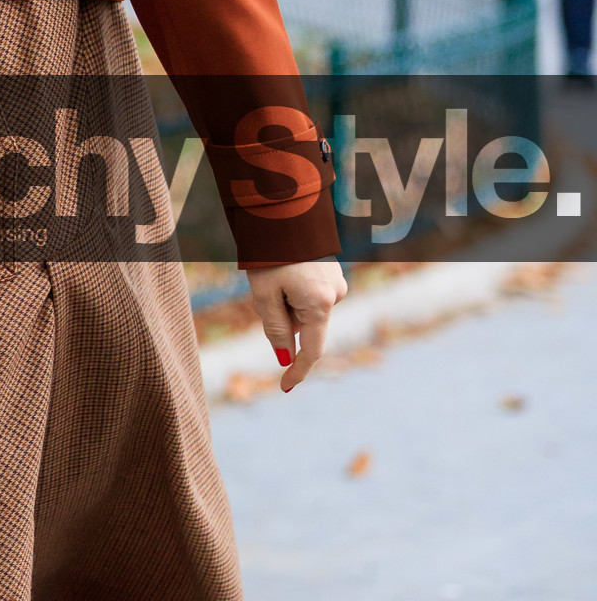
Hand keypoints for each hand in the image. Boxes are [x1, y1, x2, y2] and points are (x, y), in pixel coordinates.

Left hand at [245, 259, 347, 392]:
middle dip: (283, 321)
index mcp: (320, 304)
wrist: (285, 213)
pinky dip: (294, 293)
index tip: (285, 387)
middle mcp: (336, 296)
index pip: (312, 351)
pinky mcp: (333, 275)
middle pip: (305, 327)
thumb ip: (276, 329)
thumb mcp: (264, 295)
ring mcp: (337, 284)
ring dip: (287, 304)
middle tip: (266, 291)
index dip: (297, 371)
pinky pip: (310, 296)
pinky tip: (286, 271)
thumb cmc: (270, 254)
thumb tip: (286, 358)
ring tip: (275, 275)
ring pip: (306, 311)